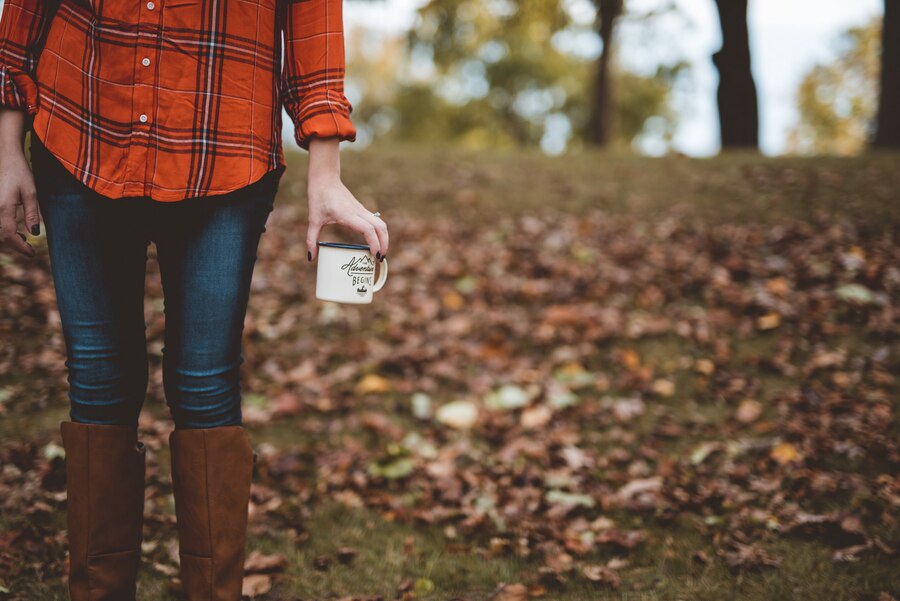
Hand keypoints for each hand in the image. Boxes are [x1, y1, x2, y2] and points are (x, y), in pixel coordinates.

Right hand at [0, 129, 39, 258]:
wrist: (5, 156)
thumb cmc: (20, 172)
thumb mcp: (31, 192)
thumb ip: (32, 214)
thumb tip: (34, 234)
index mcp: (3, 207)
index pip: (9, 236)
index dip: (20, 247)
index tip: (32, 253)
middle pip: (0, 235)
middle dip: (14, 244)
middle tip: (28, 248)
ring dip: (8, 237)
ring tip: (22, 239)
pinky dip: (3, 228)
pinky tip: (13, 229)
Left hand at [306, 176, 387, 261]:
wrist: (325, 179)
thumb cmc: (319, 197)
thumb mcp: (313, 220)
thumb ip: (311, 239)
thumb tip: (310, 258)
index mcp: (347, 215)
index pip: (368, 230)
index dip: (375, 243)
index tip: (375, 255)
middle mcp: (358, 212)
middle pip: (380, 228)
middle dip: (384, 244)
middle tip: (380, 258)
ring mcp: (361, 210)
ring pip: (381, 223)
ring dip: (384, 238)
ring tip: (380, 252)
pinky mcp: (361, 209)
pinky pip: (376, 221)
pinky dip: (379, 232)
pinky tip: (374, 241)